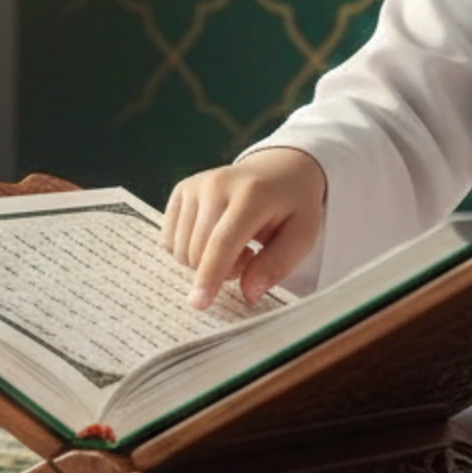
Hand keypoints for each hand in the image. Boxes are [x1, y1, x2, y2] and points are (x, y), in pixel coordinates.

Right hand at [163, 146, 326, 307]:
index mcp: (251, 195)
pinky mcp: (182, 190)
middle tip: (249, 257)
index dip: (210, 276)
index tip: (199, 304)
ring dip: (203, 262)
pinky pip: (169, 239)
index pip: (222, 242)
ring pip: (180, 249)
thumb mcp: (302, 235)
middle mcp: (216, 185)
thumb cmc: (293, 206)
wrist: (279, 169)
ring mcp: (195, 185)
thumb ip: (276, 265)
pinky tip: (213, 237)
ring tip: (234, 245)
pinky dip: (188, 250)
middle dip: (219, 271)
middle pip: (198, 250)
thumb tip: (248, 294)